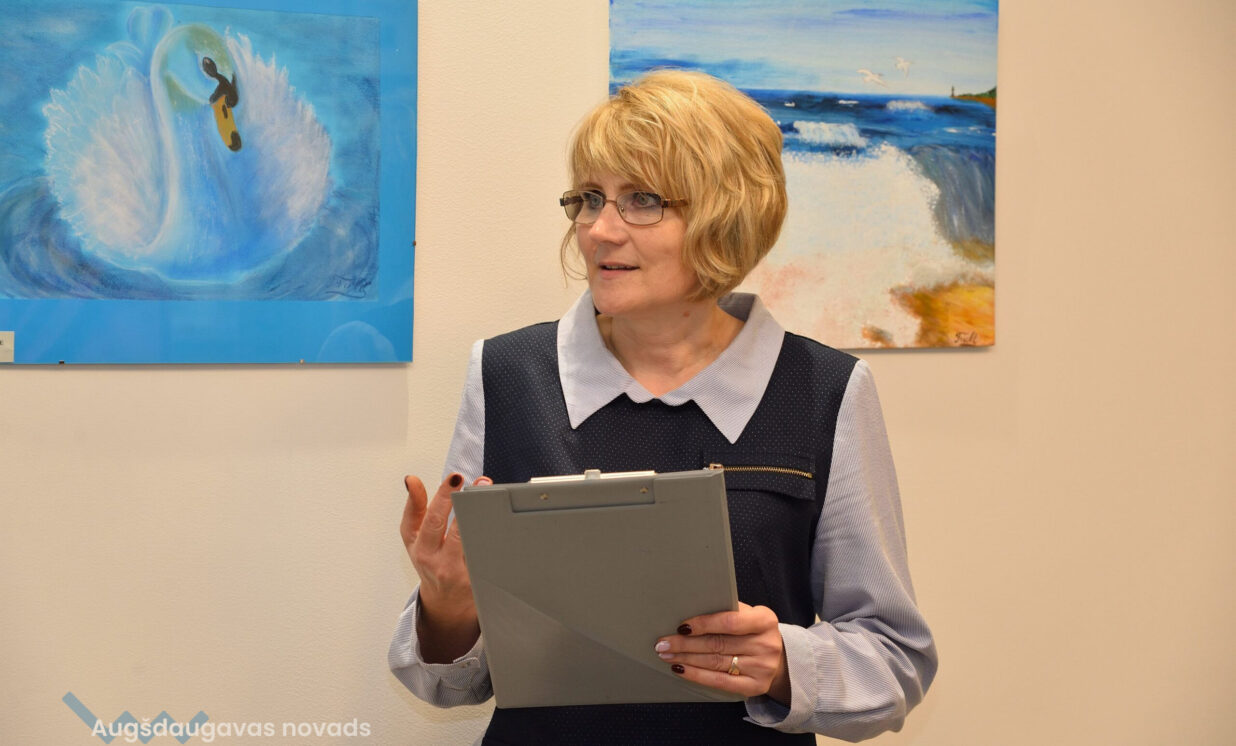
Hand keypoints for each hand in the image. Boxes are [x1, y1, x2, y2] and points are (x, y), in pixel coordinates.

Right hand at [400, 473, 488, 661]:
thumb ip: (414, 507)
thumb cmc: (430, 562)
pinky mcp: (477, 582)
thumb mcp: (413, 537)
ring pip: (473, 544)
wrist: (445, 603)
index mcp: (420, 547)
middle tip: (481, 482)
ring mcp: (458, 573)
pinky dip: (496, 539)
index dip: (442, 497)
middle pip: (453, 529)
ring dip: (485, 520)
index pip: (429, 519)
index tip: (455, 477)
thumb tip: (412, 480)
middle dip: (466, 503)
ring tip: (495, 499)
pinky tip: (505, 523)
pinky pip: (488, 557)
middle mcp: (437, 561)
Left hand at [655, 603, 790, 703]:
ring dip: (686, 658)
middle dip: (686, 644)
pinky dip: (697, 675)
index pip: (729, 621)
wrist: (779, 658)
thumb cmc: (754, 631)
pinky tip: (681, 669)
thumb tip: (690, 607)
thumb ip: (727, 611)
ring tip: (667, 654)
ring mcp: (762, 667)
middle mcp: (766, 644)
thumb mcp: (749, 615)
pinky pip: (720, 681)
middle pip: (718, 644)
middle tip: (663, 642)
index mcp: (765, 620)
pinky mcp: (755, 686)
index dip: (703, 624)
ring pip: (715, 662)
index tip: (681, 626)